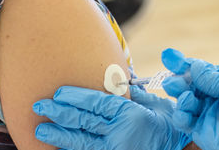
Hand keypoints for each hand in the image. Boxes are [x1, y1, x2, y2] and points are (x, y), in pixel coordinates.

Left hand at [33, 85, 189, 149]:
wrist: (179, 147)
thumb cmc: (168, 124)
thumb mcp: (152, 104)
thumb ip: (132, 91)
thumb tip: (117, 75)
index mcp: (131, 114)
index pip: (97, 103)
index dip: (75, 97)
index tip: (57, 92)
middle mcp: (122, 133)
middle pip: (84, 121)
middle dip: (59, 113)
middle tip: (39, 106)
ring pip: (82, 142)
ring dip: (59, 136)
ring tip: (41, 130)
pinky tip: (57, 149)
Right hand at [162, 48, 218, 149]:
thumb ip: (211, 76)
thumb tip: (194, 66)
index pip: (202, 71)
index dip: (185, 64)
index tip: (169, 57)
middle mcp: (214, 97)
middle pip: (190, 85)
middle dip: (179, 80)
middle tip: (171, 81)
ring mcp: (206, 113)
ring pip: (185, 100)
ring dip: (180, 96)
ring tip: (184, 96)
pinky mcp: (199, 129)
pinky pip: (184, 119)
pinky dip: (181, 114)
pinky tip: (186, 111)